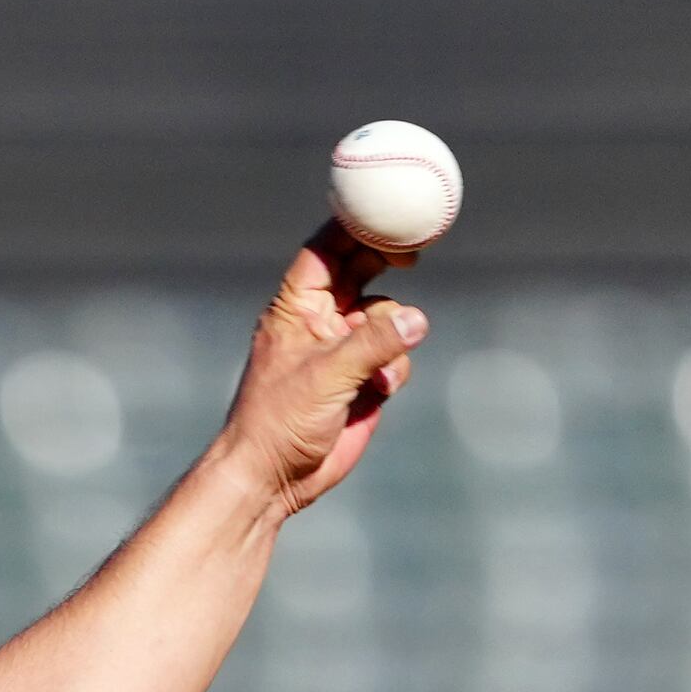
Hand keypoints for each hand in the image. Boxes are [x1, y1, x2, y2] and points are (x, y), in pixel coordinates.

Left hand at [223, 228, 429, 514]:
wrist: (274, 478)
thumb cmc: (279, 422)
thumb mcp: (326, 376)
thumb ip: (372, 344)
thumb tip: (416, 319)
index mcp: (296, 309)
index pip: (325, 251)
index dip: (353, 227)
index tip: (386, 213)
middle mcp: (320, 322)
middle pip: (360, 271)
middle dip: (386, 262)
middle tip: (413, 252)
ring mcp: (343, 350)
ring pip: (386, 317)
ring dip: (394, 333)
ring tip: (382, 367)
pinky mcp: (362, 379)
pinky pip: (394, 356)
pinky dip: (396, 368)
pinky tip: (381, 392)